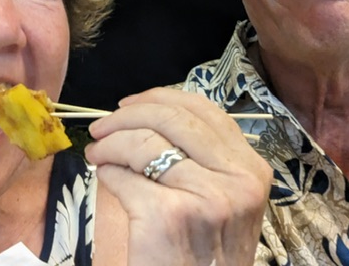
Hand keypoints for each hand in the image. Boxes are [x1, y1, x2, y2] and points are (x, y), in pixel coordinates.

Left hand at [85, 87, 271, 265]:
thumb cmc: (204, 255)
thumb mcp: (224, 201)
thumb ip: (204, 159)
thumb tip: (150, 115)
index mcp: (252, 169)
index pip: (204, 110)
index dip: (160, 98)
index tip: (130, 104)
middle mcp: (238, 179)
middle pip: (172, 118)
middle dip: (126, 116)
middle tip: (101, 128)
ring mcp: (207, 197)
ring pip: (143, 142)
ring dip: (109, 143)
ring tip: (97, 153)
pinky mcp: (169, 216)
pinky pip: (125, 176)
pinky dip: (107, 172)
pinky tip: (105, 178)